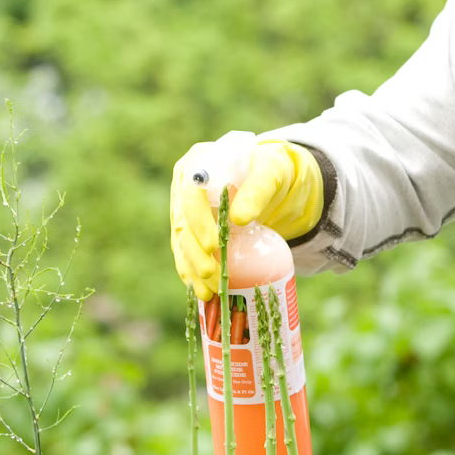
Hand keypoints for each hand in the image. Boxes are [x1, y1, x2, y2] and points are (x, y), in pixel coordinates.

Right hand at [168, 139, 322, 299]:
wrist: (273, 181)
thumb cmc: (272, 170)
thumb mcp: (272, 173)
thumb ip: (257, 190)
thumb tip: (238, 219)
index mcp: (198, 162)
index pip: (190, 194)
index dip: (198, 222)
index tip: (215, 245)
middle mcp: (185, 185)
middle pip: (181, 222)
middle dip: (195, 252)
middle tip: (213, 274)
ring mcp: (185, 207)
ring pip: (180, 241)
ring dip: (192, 268)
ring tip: (207, 292)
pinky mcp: (191, 228)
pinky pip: (186, 252)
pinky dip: (191, 272)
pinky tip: (200, 290)